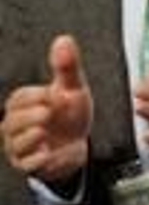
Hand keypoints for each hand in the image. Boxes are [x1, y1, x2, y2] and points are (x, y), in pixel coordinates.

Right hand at [3, 35, 93, 181]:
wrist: (79, 142)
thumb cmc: (70, 113)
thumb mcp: (73, 88)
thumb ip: (67, 66)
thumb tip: (64, 40)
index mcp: (23, 105)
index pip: (19, 99)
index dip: (35, 97)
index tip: (56, 96)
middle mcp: (16, 125)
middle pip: (12, 121)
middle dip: (29, 116)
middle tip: (48, 112)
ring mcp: (21, 146)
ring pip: (15, 143)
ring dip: (29, 137)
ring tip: (44, 130)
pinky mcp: (30, 164)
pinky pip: (26, 165)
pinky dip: (35, 159)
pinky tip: (47, 153)